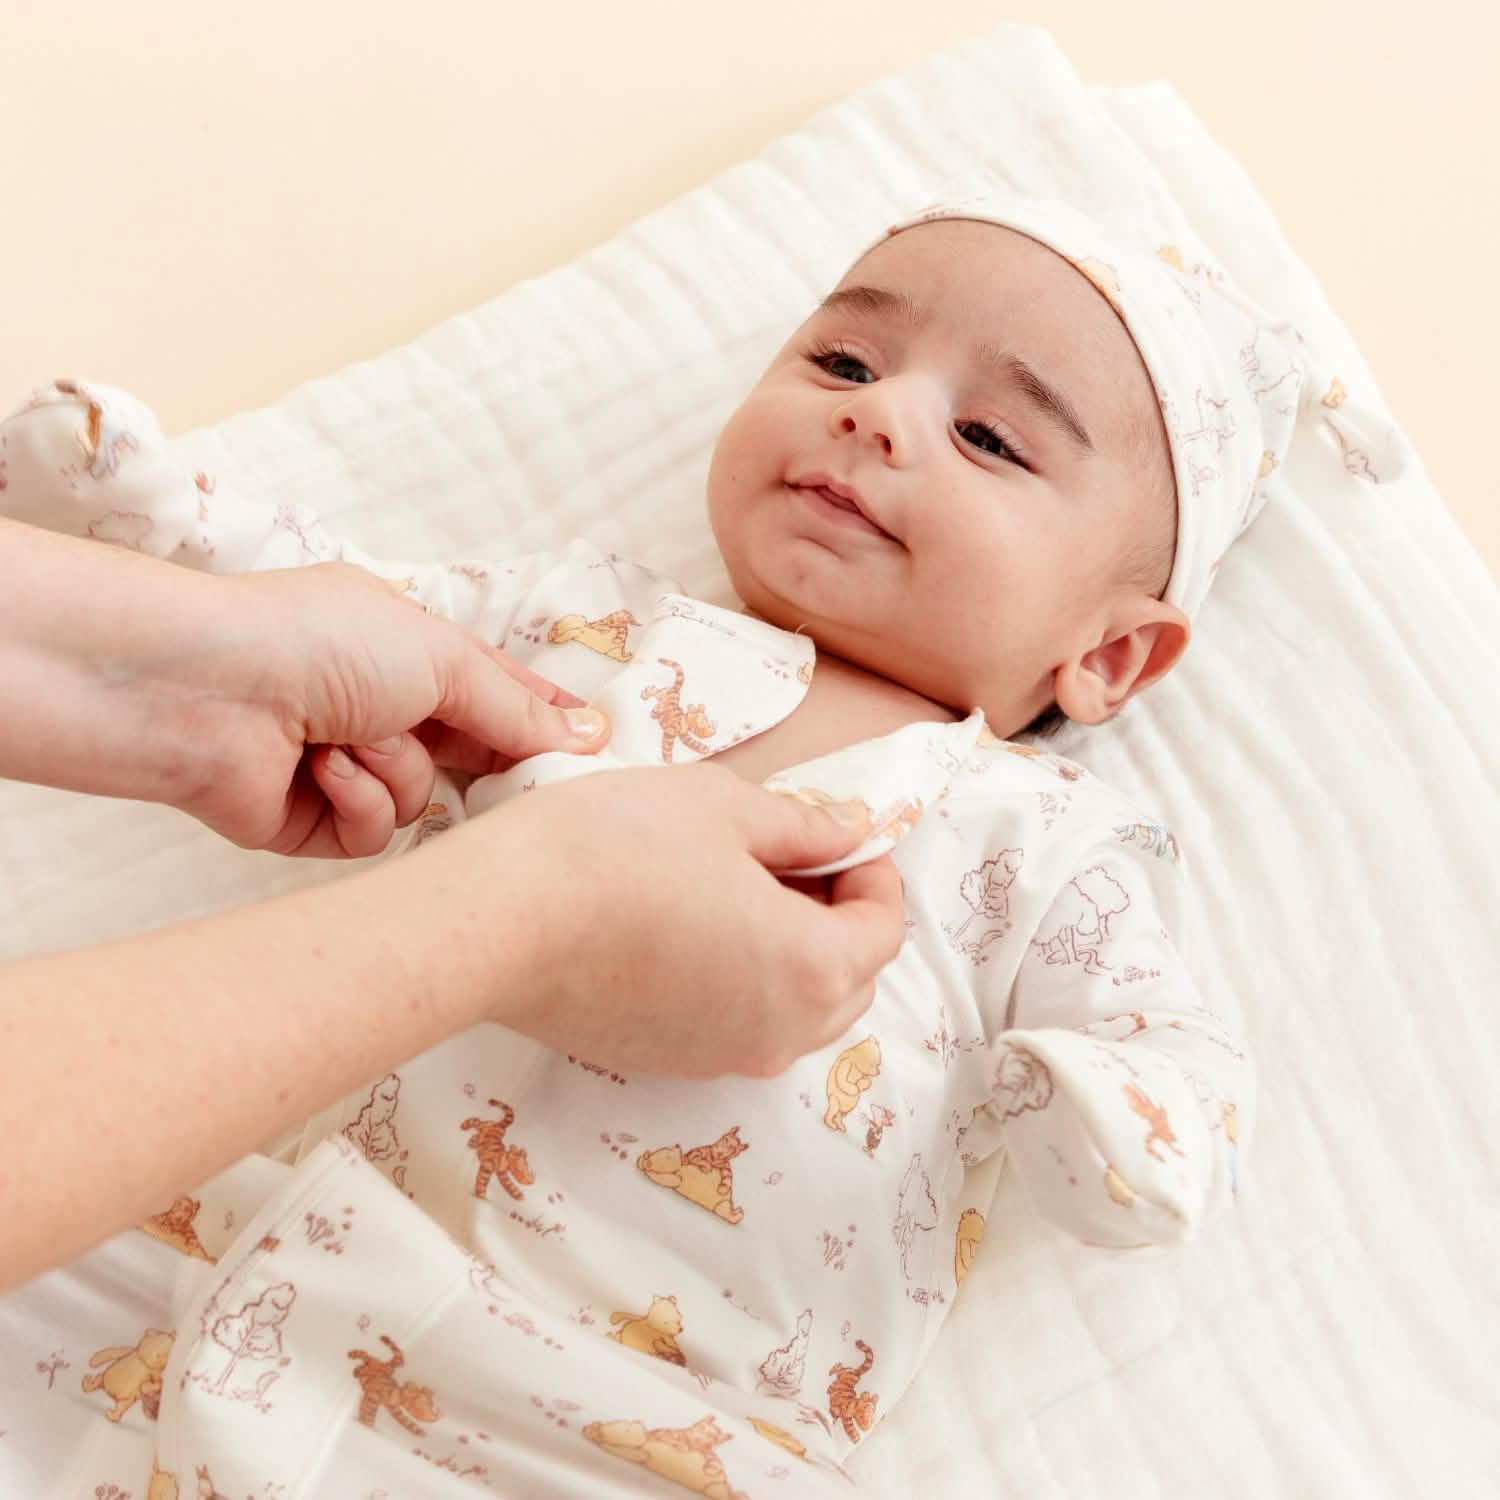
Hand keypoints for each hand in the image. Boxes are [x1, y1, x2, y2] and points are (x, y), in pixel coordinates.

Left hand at [175, 561, 610, 857]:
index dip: (544, 720)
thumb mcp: (441, 657)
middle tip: (520, 775)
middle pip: (471, 757)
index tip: (594, 747)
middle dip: (487, 761)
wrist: (203, 691)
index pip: (497, 695)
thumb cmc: (318, 643)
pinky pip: (377, 833)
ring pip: (427, 801)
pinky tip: (321, 771)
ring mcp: (351, 768)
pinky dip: (357, 801)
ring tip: (348, 739)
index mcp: (409, 654)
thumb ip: (515, 709)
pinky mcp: (318, 824)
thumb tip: (591, 732)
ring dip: (396, 770)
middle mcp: (383, 712)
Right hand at [469, 764, 906, 1077]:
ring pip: (797, 1014)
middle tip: (795, 859)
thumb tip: (851, 832)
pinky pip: (738, 1029)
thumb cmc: (617, 848)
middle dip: (841, 920)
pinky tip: (694, 928)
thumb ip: (804, 828)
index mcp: (812, 968)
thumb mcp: (726, 808)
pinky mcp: (666, 1063)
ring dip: (795, 956)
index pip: (884, 931)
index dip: (873, 875)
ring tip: (742, 890)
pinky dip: (744, 985)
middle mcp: (779, 1033)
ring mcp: (720, 1058)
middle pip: (850, 983)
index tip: (842, 838)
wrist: (500, 919)